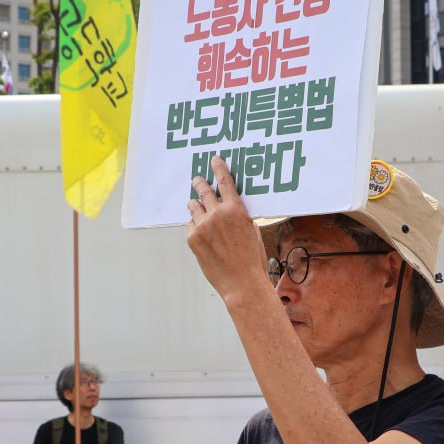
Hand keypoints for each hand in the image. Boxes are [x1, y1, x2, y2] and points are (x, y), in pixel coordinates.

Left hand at [185, 156, 269, 303]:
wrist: (242, 283)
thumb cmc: (252, 259)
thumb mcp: (252, 231)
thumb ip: (239, 216)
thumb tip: (229, 206)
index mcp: (236, 210)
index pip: (225, 182)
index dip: (219, 168)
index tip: (214, 160)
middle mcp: (217, 215)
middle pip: (203, 190)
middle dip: (200, 183)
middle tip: (197, 179)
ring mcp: (202, 226)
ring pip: (193, 207)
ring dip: (196, 205)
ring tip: (197, 206)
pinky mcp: (193, 238)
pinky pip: (191, 225)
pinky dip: (195, 226)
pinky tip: (203, 235)